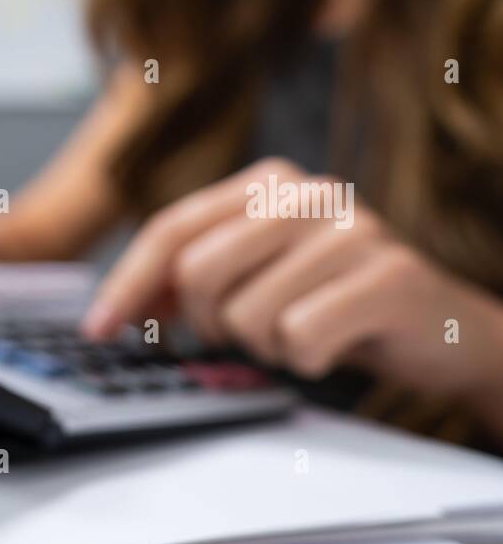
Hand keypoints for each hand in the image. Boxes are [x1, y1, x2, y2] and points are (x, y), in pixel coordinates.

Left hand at [81, 158, 502, 402]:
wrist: (443, 332)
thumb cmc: (335, 304)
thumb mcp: (256, 280)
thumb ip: (191, 277)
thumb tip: (120, 304)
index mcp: (268, 182)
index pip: (171, 229)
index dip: (127, 284)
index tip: (99, 329)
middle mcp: (309, 192)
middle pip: (197, 272)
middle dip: (208, 322)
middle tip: (244, 333)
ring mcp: (353, 230)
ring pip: (247, 314)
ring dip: (264, 346)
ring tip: (300, 334)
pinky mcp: (388, 276)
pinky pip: (300, 337)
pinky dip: (307, 360)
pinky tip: (335, 346)